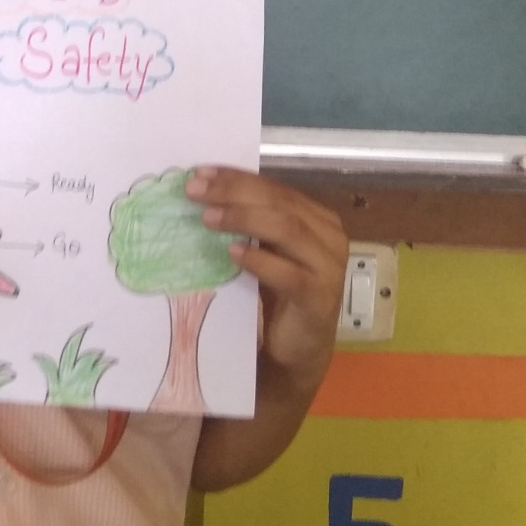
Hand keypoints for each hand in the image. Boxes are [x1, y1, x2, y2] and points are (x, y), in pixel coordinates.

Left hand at [185, 167, 347, 391]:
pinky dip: (260, 260)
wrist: (296, 352)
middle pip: (280, 202)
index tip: (199, 174)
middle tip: (196, 191)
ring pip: (288, 229)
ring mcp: (329, 267)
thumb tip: (204, 191)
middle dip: (235, 192)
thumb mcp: (264, 252)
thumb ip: (250, 224)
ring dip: (244, 219)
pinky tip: (233, 254)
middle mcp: (328, 236)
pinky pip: (290, 274)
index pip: (274, 188)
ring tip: (208, 218)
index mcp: (316, 218)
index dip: (237, 178)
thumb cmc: (275, 296)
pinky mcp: (320, 297)